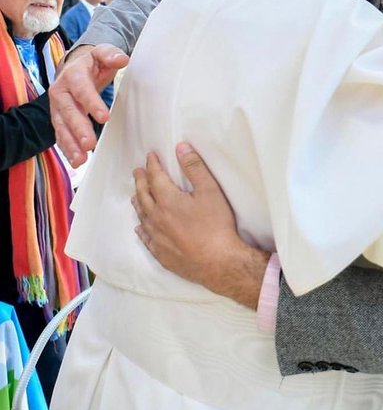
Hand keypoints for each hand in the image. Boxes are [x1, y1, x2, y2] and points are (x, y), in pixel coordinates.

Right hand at [49, 44, 128, 165]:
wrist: (74, 68)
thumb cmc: (92, 63)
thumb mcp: (101, 54)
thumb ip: (111, 55)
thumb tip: (122, 59)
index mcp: (72, 76)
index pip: (81, 89)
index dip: (91, 103)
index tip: (104, 117)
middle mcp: (61, 92)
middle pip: (68, 112)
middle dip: (78, 129)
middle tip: (89, 143)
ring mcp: (57, 108)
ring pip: (61, 127)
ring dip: (70, 144)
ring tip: (80, 159)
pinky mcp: (59, 120)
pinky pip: (61, 135)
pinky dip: (68, 149)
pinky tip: (77, 161)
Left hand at [132, 144, 267, 306]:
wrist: (218, 262)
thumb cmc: (216, 225)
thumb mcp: (210, 191)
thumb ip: (194, 167)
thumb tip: (181, 147)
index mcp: (167, 200)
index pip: (155, 177)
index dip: (152, 165)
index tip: (150, 156)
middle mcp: (157, 217)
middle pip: (144, 195)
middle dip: (140, 181)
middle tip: (137, 172)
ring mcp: (157, 237)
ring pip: (142, 215)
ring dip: (138, 202)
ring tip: (135, 195)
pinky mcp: (161, 253)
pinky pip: (145, 238)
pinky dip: (141, 229)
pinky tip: (140, 227)